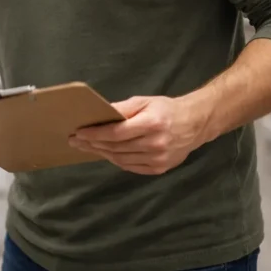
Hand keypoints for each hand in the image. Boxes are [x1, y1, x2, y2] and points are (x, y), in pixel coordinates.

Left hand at [68, 96, 210, 175]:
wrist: (195, 124)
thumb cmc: (166, 109)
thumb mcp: (144, 101)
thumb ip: (122, 109)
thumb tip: (99, 115)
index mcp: (152, 124)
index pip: (116, 133)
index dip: (95, 134)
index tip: (79, 133)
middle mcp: (156, 144)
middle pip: (116, 147)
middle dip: (93, 144)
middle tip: (75, 141)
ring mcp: (159, 159)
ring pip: (121, 159)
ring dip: (101, 153)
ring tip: (86, 147)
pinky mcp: (160, 168)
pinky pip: (131, 167)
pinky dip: (116, 160)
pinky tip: (105, 153)